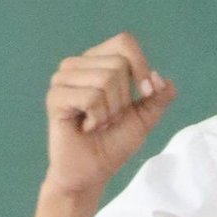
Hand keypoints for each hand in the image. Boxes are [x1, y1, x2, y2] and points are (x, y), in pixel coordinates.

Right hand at [43, 31, 174, 198]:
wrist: (91, 173)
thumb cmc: (112, 145)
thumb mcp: (144, 119)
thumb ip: (158, 98)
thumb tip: (161, 78)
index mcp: (98, 61)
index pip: (124, 42)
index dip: (140, 66)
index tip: (146, 93)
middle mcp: (78, 64)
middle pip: (118, 64)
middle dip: (123, 100)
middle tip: (109, 118)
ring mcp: (63, 78)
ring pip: (105, 80)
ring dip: (110, 111)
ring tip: (97, 123)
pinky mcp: (55, 97)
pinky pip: (91, 97)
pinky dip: (97, 118)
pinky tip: (86, 127)